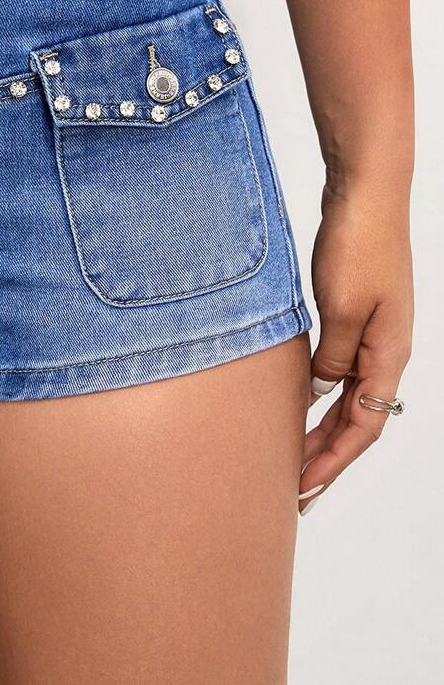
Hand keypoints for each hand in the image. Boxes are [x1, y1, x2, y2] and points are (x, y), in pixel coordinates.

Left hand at [298, 180, 412, 513]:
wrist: (367, 193)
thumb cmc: (359, 245)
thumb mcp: (343, 310)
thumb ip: (333, 357)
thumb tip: (322, 392)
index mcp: (389, 354)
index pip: (364, 425)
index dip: (333, 461)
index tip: (303, 489)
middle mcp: (387, 349)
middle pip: (359, 419)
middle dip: (327, 457)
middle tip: (296, 491)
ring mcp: (374, 330)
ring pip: (349, 396)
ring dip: (323, 429)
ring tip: (295, 458)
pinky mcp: (358, 312)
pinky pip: (340, 368)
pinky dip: (319, 393)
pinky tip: (298, 400)